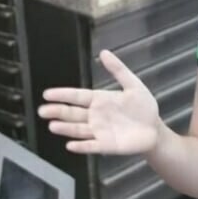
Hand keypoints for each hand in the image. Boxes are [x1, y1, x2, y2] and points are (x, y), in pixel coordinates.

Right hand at [38, 50, 160, 154]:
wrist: (155, 130)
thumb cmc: (143, 107)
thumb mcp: (133, 85)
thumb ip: (118, 70)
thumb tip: (104, 52)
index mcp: (100, 100)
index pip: (77, 96)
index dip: (63, 95)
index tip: (47, 94)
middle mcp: (95, 116)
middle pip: (72, 113)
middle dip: (57, 112)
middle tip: (42, 110)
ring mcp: (99, 131)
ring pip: (78, 129)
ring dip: (65, 128)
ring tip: (52, 125)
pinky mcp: (106, 145)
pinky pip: (91, 146)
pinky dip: (81, 146)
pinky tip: (70, 145)